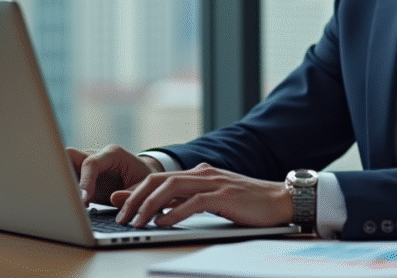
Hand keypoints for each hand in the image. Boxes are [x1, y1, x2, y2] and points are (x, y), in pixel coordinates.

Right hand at [67, 144, 161, 204]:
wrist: (142, 176)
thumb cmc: (143, 178)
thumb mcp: (144, 186)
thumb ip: (131, 194)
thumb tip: (112, 198)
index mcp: (113, 154)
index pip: (91, 163)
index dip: (85, 181)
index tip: (84, 200)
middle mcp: (97, 156)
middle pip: (69, 155)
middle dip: (64, 173)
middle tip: (67, 196)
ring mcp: (87, 164)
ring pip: (64, 165)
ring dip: (63, 182)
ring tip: (67, 203)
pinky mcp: (82, 175)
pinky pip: (68, 178)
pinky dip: (66, 190)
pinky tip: (72, 205)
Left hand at [110, 163, 293, 228]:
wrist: (281, 200)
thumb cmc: (249, 203)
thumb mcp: (213, 200)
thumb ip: (187, 201)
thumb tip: (159, 211)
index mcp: (200, 173)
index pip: (160, 178)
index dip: (136, 190)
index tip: (116, 202)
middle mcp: (203, 173)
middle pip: (160, 180)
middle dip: (136, 197)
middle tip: (120, 215)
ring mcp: (214, 182)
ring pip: (172, 188)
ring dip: (149, 206)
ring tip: (136, 221)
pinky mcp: (224, 195)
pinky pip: (193, 202)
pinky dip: (174, 213)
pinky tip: (162, 223)